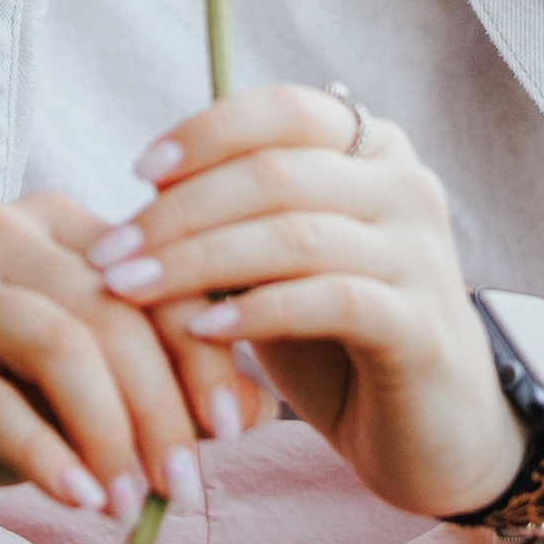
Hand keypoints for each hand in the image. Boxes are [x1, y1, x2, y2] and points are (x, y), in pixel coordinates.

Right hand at [0, 191, 255, 526]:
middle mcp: (6, 231)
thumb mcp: (81, 397)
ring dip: (109, 431)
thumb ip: (162, 390)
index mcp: (62, 227)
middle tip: (183, 488)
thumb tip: (260, 408)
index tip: (235, 431)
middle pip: (115, 309)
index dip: (206, 351)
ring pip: (60, 342)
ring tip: (128, 503)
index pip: (159, 275)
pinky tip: (74, 501)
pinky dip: (43, 452)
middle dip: (162, 404)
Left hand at [90, 84, 524, 520]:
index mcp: (375, 149)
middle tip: (111, 252)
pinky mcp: (422, 325)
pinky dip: (256, 310)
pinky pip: (328, 299)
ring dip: (198, 260)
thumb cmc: (340, 340)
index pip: (284, 109)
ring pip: (293, 233)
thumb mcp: (282, 265)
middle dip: (180, 211)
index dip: (207, 133)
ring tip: (133, 290)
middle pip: (275, 172)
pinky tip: (202, 330)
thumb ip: (239, 218)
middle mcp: (407, 186)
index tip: (140, 173)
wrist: (432, 434)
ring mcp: (421, 254)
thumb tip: (149, 192)